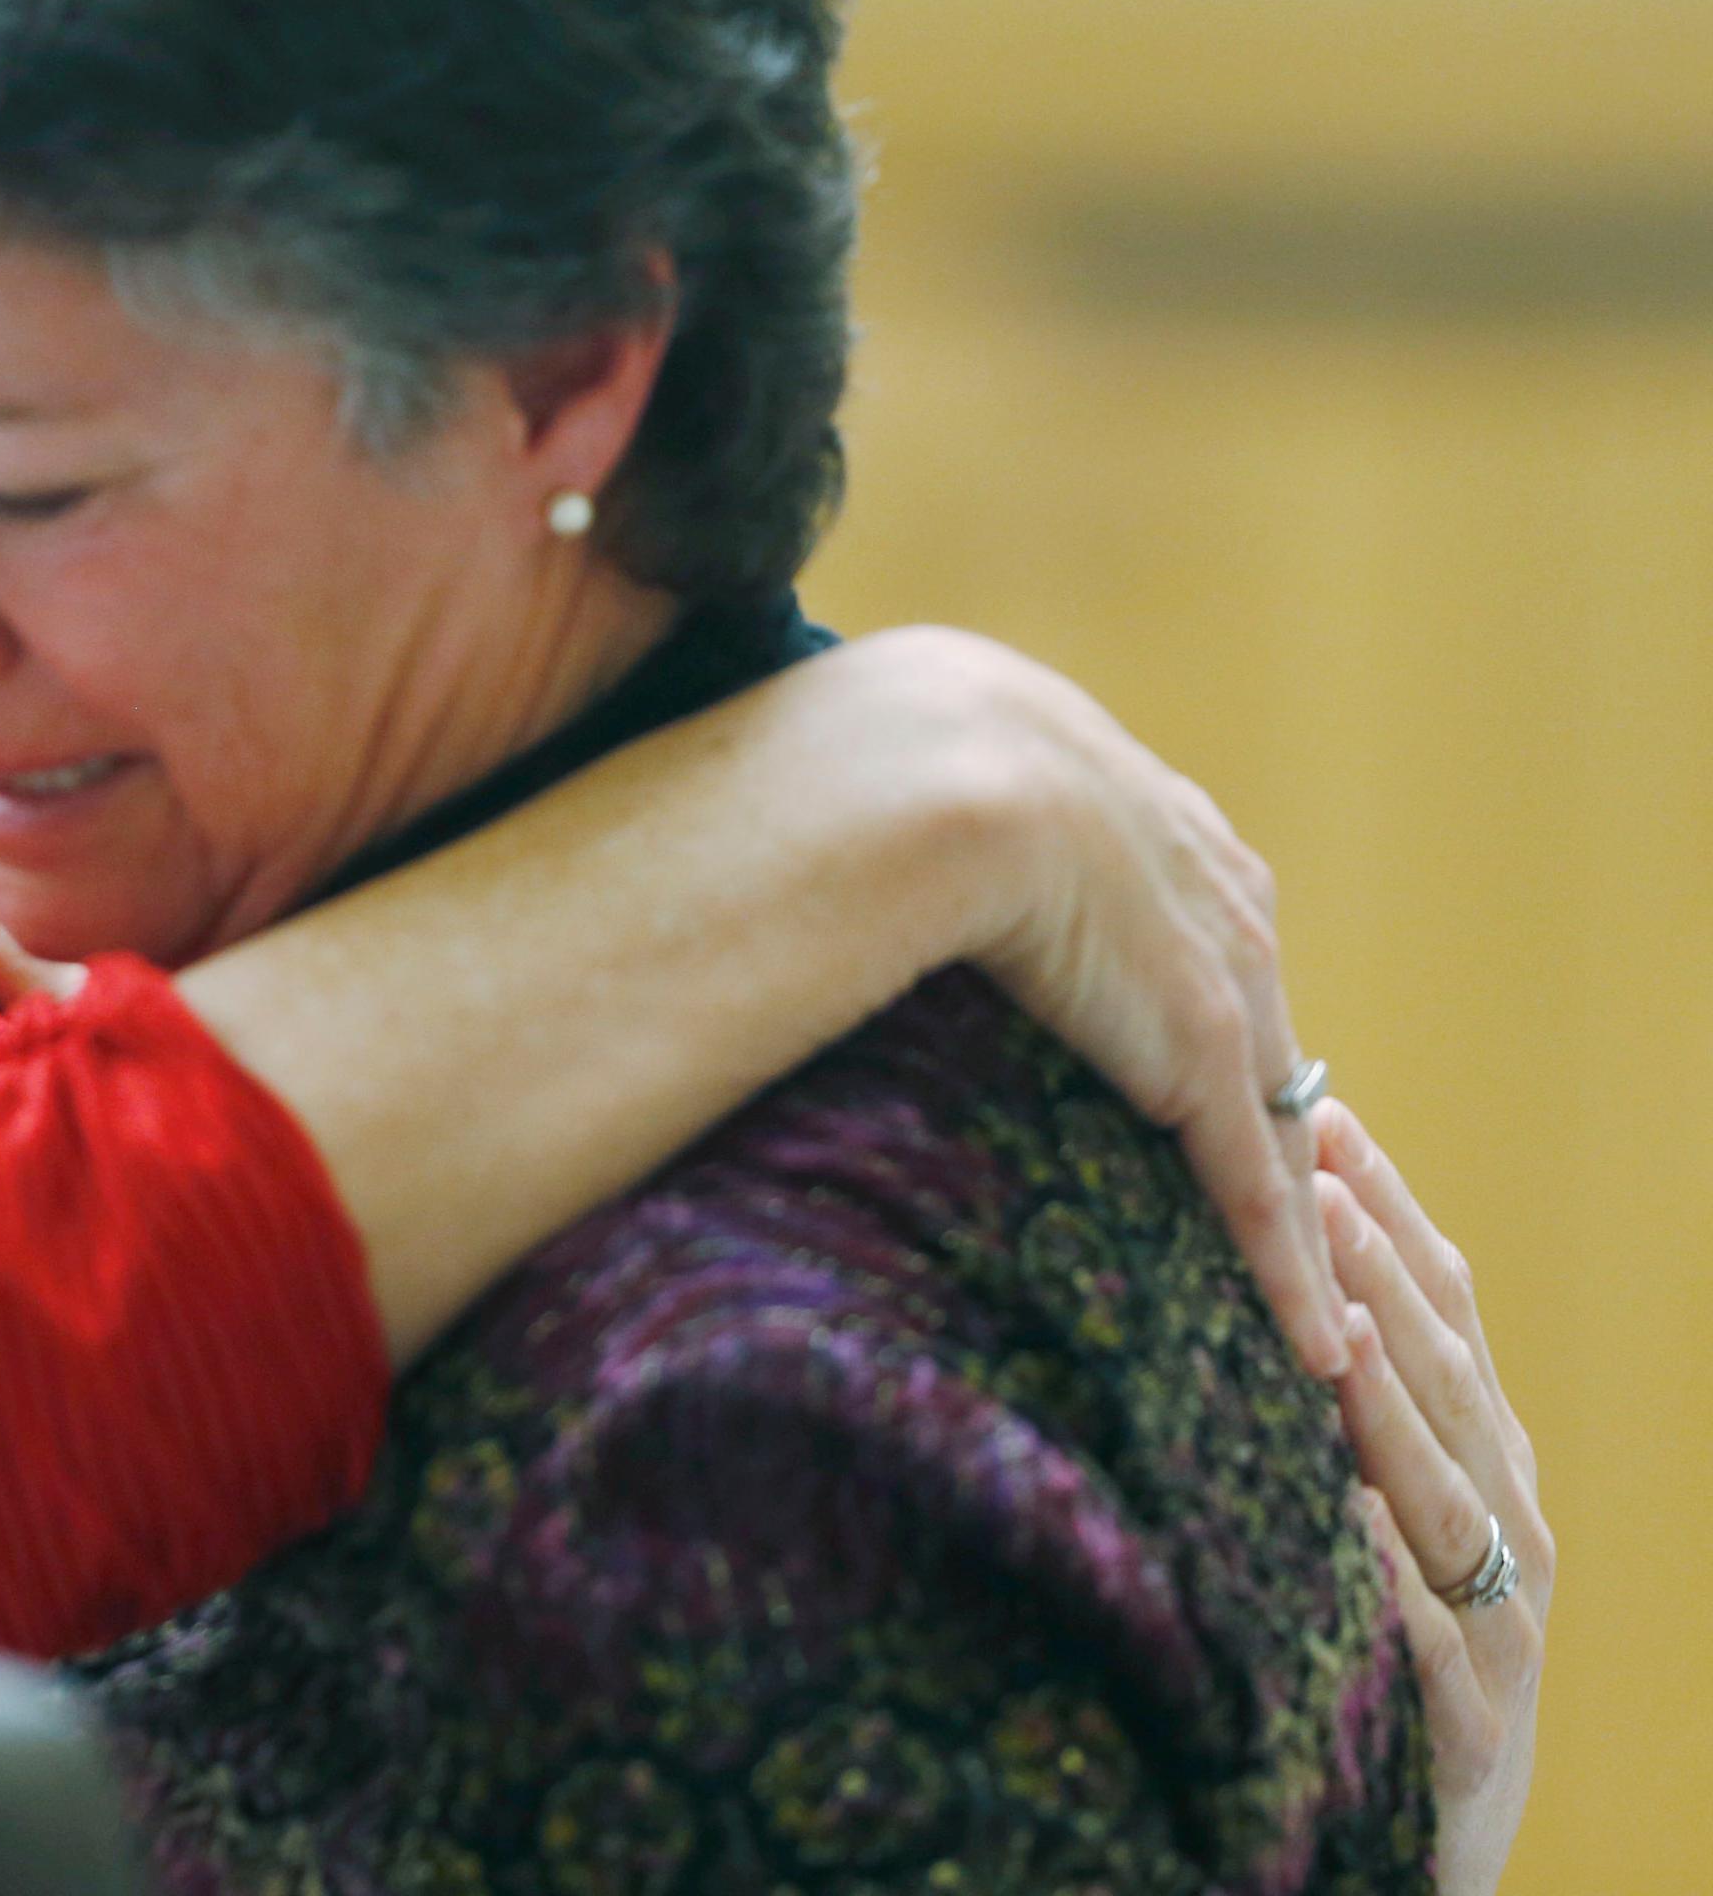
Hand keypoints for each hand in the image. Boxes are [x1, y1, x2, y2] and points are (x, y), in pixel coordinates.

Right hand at [851, 627, 1346, 1379]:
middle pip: (1256, 1006)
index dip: (1177, 981)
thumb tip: (790, 799)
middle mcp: (1203, 874)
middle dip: (1263, 1098)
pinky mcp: (1205, 1054)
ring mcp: (1218, 968)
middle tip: (1263, 1191)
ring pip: (1271, 1111)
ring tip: (1305, 1292)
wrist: (926, 765)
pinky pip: (1254, 1185)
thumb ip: (892, 797)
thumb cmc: (862, 753)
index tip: (1169, 1041)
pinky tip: (1309, 1346)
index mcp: (1129, 792)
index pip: (1182, 909)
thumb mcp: (899, 759)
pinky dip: (1284, 1270)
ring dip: (1292, 1206)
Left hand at [1316, 1100, 1544, 1895]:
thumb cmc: (1365, 1651)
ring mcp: (1497, 1637)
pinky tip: (1342, 1517)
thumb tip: (1251, 1240)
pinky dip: (1383, 1577)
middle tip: (1313, 1184)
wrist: (1410, 1849)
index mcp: (1485, 1469)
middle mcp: (1507, 1537)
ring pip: (1445, 1499)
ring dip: (1388, 1401)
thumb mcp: (1360, 1510)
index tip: (1325, 1117)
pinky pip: (1419, 1645)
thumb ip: (1328, 1394)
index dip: (1390, 1215)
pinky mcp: (1460, 1735)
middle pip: (1449, 1385)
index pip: (1444, 1316)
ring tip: (1323, 1314)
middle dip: (1383, 1281)